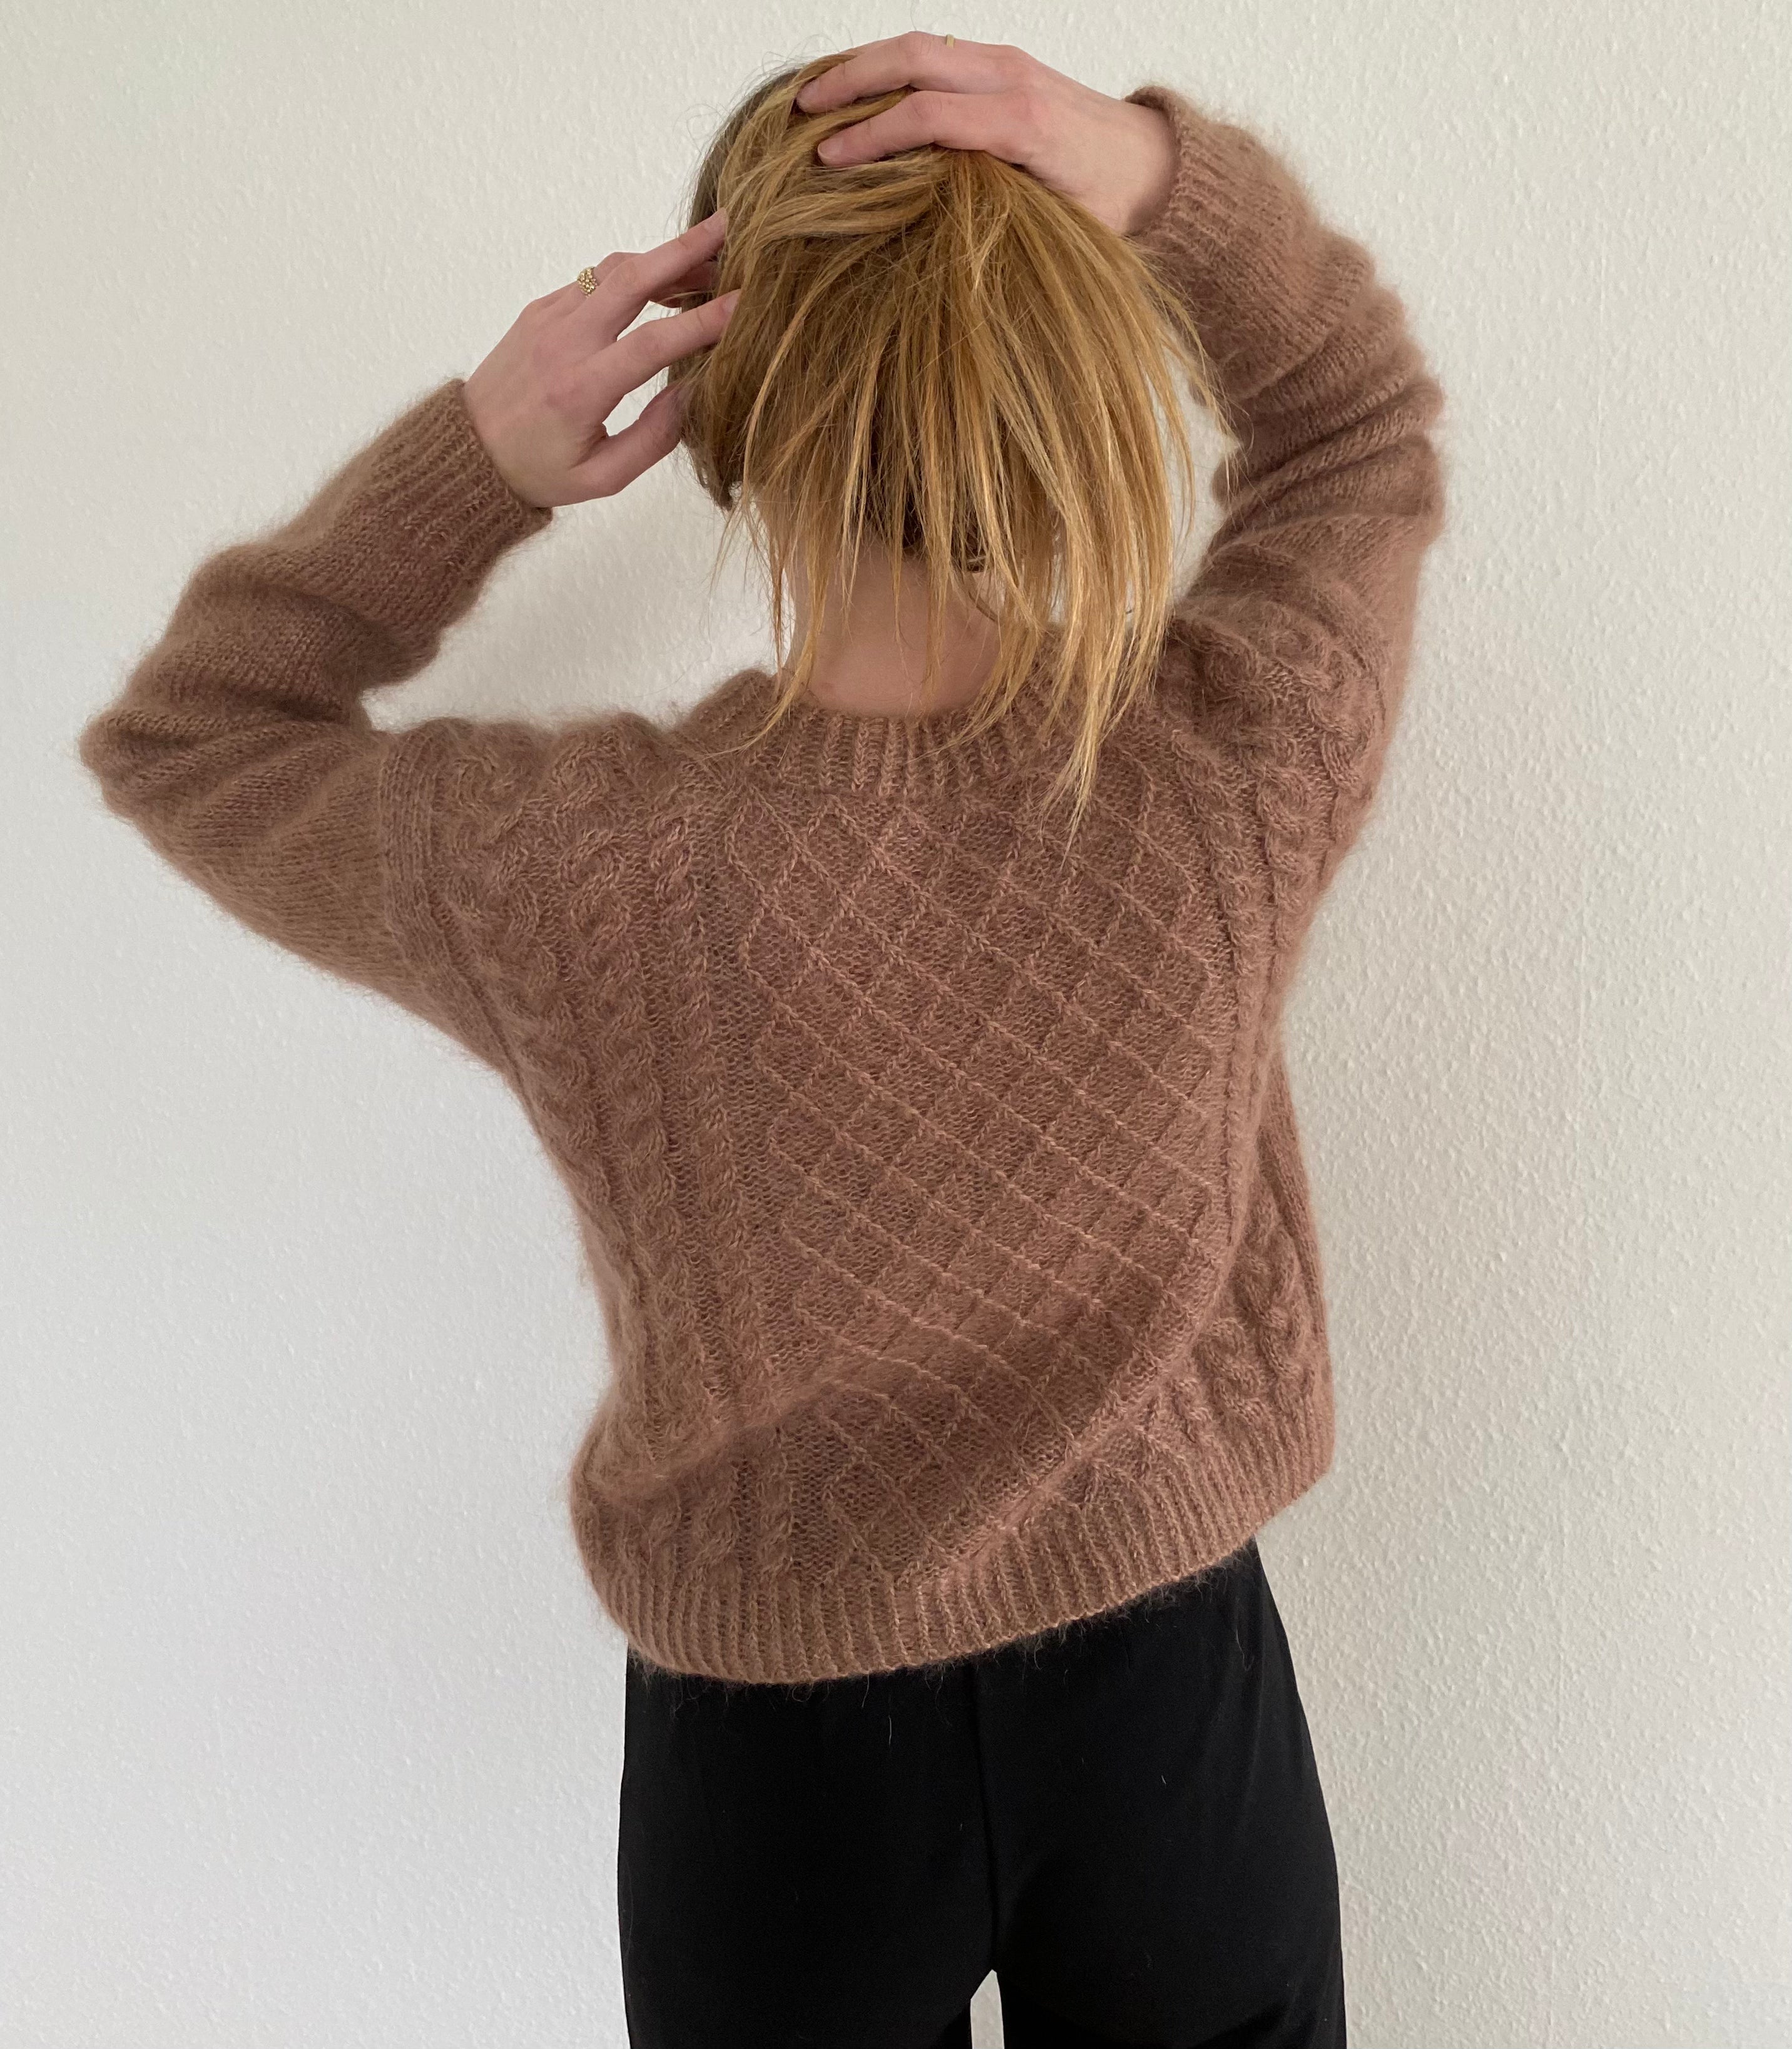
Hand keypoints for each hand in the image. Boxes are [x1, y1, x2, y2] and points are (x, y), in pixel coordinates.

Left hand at [462, 210, 738, 508]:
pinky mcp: (541, 309)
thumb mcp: (601, 477)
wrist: (467, 451)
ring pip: (613, 270)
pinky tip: (664, 281)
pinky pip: (594, 279)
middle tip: (730, 226)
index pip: (652, 342)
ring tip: (709, 258)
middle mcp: (563, 343)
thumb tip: (694, 390)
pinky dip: (634, 272)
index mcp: (580, 390)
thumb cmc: (538, 472)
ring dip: (663, 257)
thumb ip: (653, 439)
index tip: (744, 302)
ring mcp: (548, 318)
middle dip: (684, 250)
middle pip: (632, 279)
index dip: (702, 320)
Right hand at [794, 33, 1176, 239]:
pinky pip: (936, 51)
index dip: (872, 136)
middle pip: (916, 58)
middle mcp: (1014, 79)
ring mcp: (1008, 62)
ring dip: (864, 64)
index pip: (929, 114)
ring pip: (922, 44)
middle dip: (853, 81)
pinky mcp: (1003, 61)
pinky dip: (890, 64)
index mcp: (1025, 123)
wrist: (1154, 163)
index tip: (828, 160)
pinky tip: (856, 87)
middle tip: (803, 111)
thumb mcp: (1059, 233)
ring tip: (815, 93)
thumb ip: (1003, 231)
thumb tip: (935, 253)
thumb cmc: (1107, 208)